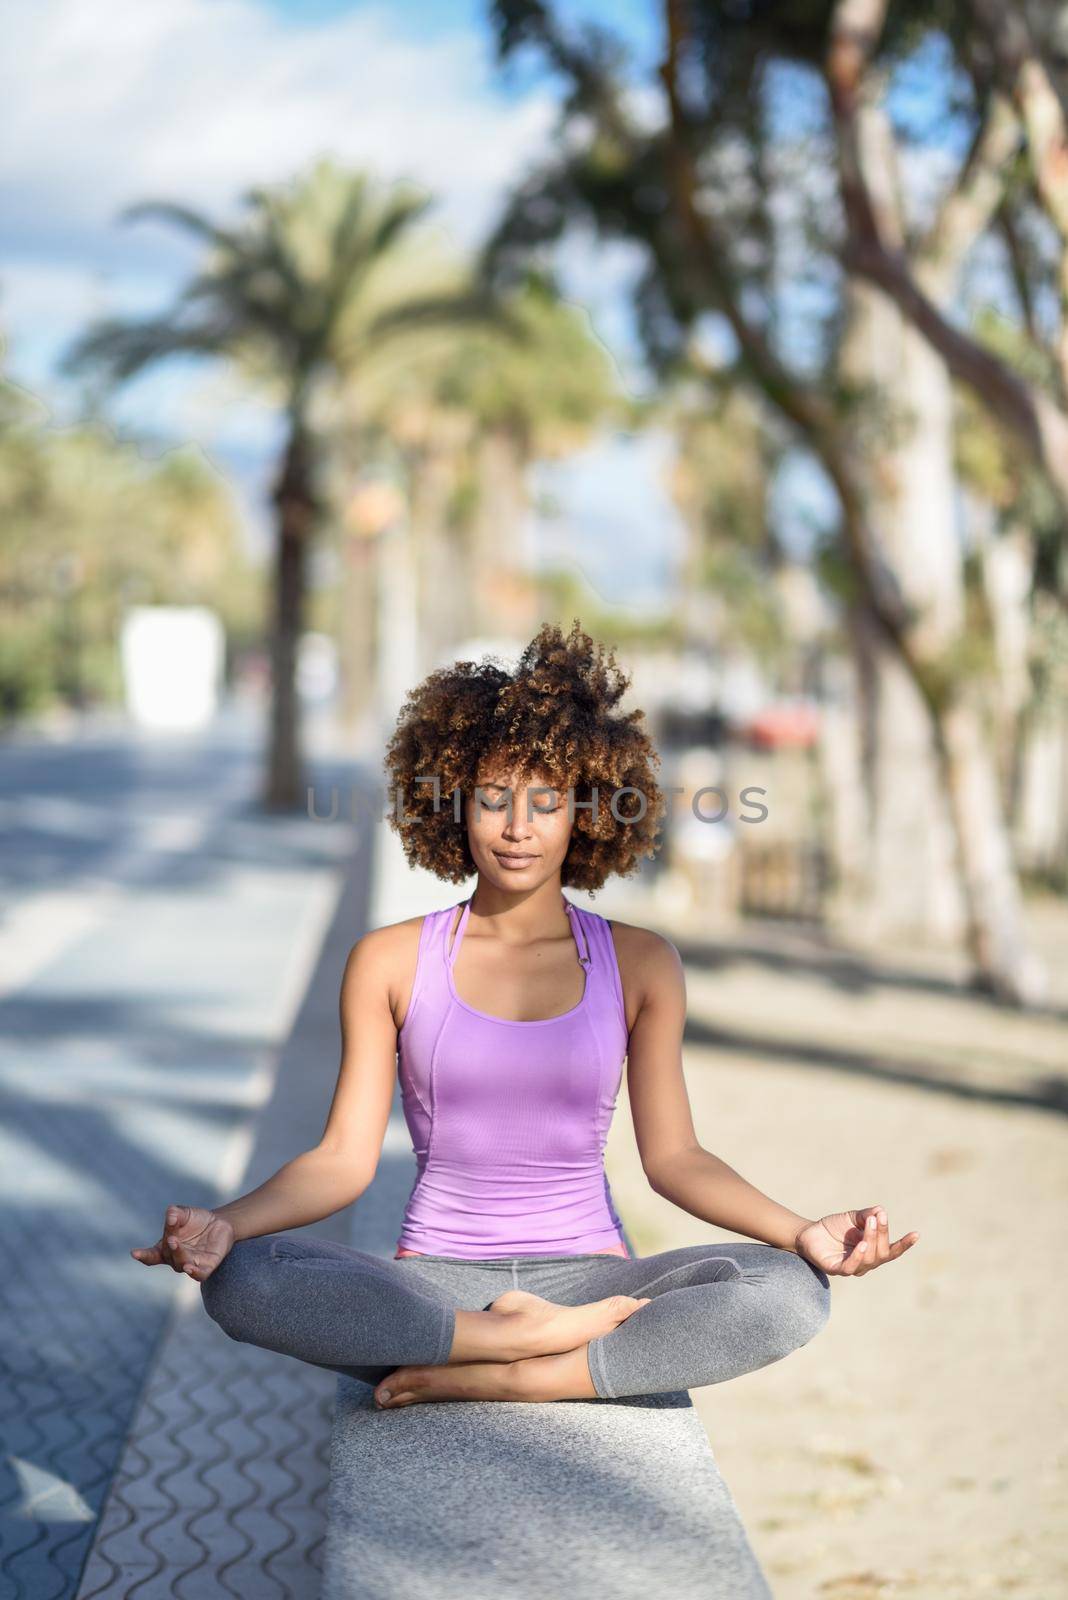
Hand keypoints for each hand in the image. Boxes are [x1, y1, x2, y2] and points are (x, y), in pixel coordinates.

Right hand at [131, 1204, 234, 1282]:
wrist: (220, 1223)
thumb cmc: (196, 1220)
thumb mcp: (184, 1213)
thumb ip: (176, 1213)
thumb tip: (171, 1215)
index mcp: (165, 1248)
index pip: (152, 1255)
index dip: (143, 1255)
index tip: (134, 1253)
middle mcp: (176, 1259)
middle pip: (169, 1256)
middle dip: (170, 1247)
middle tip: (172, 1239)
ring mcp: (190, 1264)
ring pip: (182, 1264)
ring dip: (180, 1256)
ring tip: (178, 1246)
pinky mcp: (207, 1267)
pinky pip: (200, 1274)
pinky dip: (195, 1272)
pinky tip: (190, 1268)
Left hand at [794, 1207, 918, 1276]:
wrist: (809, 1232)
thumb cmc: (834, 1228)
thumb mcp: (853, 1218)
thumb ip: (867, 1215)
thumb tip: (880, 1211)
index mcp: (872, 1251)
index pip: (891, 1251)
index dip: (904, 1244)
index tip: (916, 1234)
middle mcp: (865, 1263)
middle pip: (882, 1253)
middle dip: (881, 1233)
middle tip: (877, 1217)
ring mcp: (852, 1268)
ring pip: (869, 1259)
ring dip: (871, 1238)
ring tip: (869, 1222)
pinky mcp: (836, 1269)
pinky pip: (851, 1267)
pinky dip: (858, 1256)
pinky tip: (862, 1244)